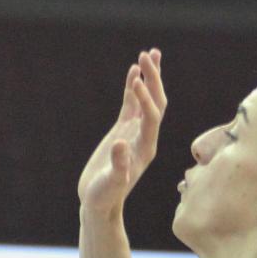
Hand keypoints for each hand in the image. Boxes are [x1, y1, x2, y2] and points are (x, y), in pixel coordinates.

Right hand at [77, 49, 164, 220]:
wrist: (99, 204)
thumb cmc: (104, 197)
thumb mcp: (110, 184)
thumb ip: (118, 166)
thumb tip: (120, 143)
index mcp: (145, 148)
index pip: (153, 116)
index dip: (146, 98)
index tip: (136, 80)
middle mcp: (145, 137)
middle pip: (156, 102)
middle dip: (154, 79)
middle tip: (149, 54)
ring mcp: (134, 133)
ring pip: (147, 100)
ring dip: (149, 77)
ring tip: (149, 53)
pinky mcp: (123, 131)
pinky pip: (131, 105)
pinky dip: (133, 88)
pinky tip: (133, 71)